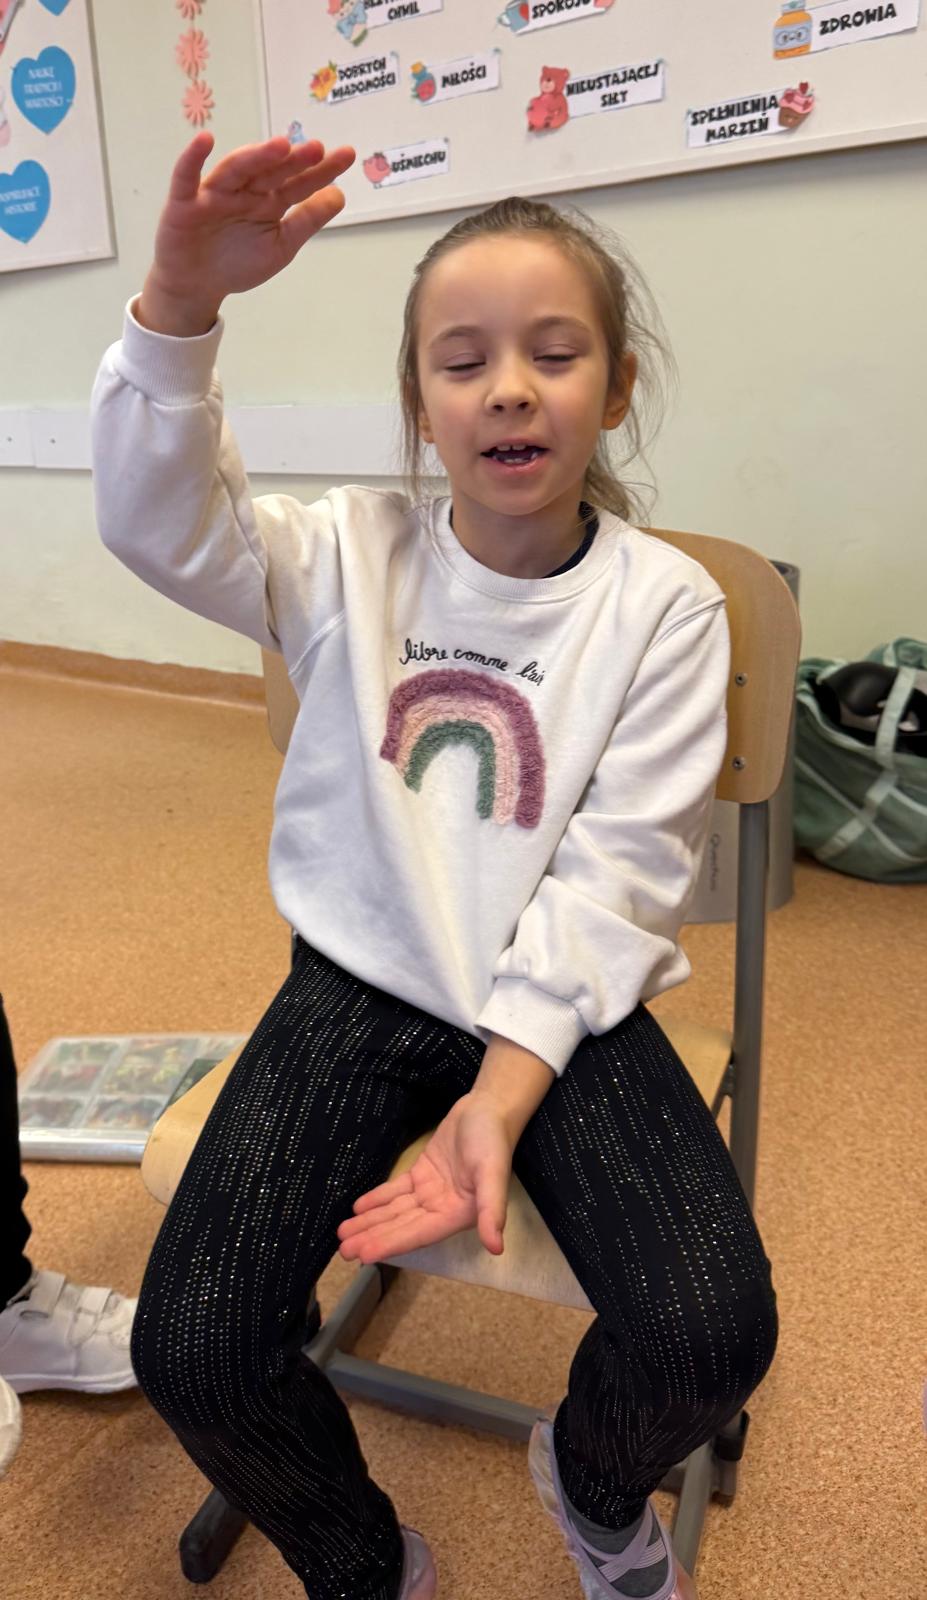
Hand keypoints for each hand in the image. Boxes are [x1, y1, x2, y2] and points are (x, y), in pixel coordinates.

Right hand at [138, 132, 355, 333]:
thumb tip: (340, 195)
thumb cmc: (237, 262)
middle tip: (316, 149)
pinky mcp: (184, 204)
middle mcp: (244, 192)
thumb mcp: (281, 245)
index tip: (347, 155)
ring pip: (236, 170)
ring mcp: (215, 194)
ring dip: (255, 156)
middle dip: (292, 160)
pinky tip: (204, 141)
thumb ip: (307, 221)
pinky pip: (186, 178)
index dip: (321, 170)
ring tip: (280, 146)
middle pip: (270, 172)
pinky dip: (192, 159)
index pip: (298, 183)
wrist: (197, 287)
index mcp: (268, 202)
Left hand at [336, 1092, 514, 1263]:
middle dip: (374, 1237)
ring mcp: (430, 1192)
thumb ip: (492, 1210)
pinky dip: (377, 1200)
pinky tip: (358, 1209)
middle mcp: (443, 1209)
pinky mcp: (422, 1175)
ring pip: (395, 1211)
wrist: (488, 1109)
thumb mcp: (493, 1173)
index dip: (392, 1244)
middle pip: (402, 1226)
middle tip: (344, 1250)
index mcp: (459, 1215)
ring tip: (343, 1234)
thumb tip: (496, 1247)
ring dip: (370, 1222)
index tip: (365, 1255)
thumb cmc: (493, 1141)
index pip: (419, 1233)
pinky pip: (396, 1191)